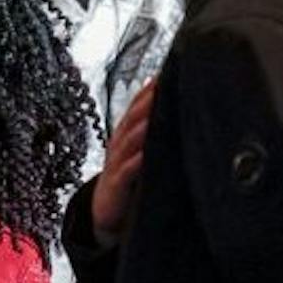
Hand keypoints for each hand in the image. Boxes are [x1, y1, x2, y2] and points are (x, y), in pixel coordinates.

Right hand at [90, 82, 155, 246]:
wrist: (105, 209)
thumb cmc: (127, 177)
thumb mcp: (139, 152)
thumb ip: (154, 131)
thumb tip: (177, 111)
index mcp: (126, 134)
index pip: (137, 106)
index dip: (149, 90)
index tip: (166, 72)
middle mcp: (119, 144)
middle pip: (132, 118)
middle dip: (146, 101)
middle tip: (163, 85)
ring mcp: (116, 163)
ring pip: (128, 141)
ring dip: (141, 127)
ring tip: (154, 113)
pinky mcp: (116, 184)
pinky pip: (126, 171)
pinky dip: (135, 162)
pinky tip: (145, 155)